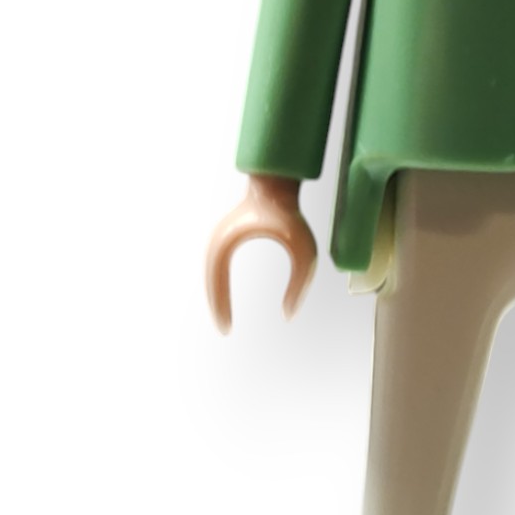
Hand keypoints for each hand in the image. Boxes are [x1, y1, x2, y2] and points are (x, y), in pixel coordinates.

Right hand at [205, 175, 316, 331]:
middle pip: (210, 280)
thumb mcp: (304, 252)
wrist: (277, 184)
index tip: (227, 328)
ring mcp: (218, 237)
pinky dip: (218, 285)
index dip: (220, 306)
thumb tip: (288, 315)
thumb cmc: (291, 216)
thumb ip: (300, 284)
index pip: (217, 282)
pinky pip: (216, 267)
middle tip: (225, 330)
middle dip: (216, 306)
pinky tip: (225, 300)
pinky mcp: (224, 237)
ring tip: (224, 320)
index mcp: (228, 241)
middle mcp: (217, 240)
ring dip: (215, 296)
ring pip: (211, 274)